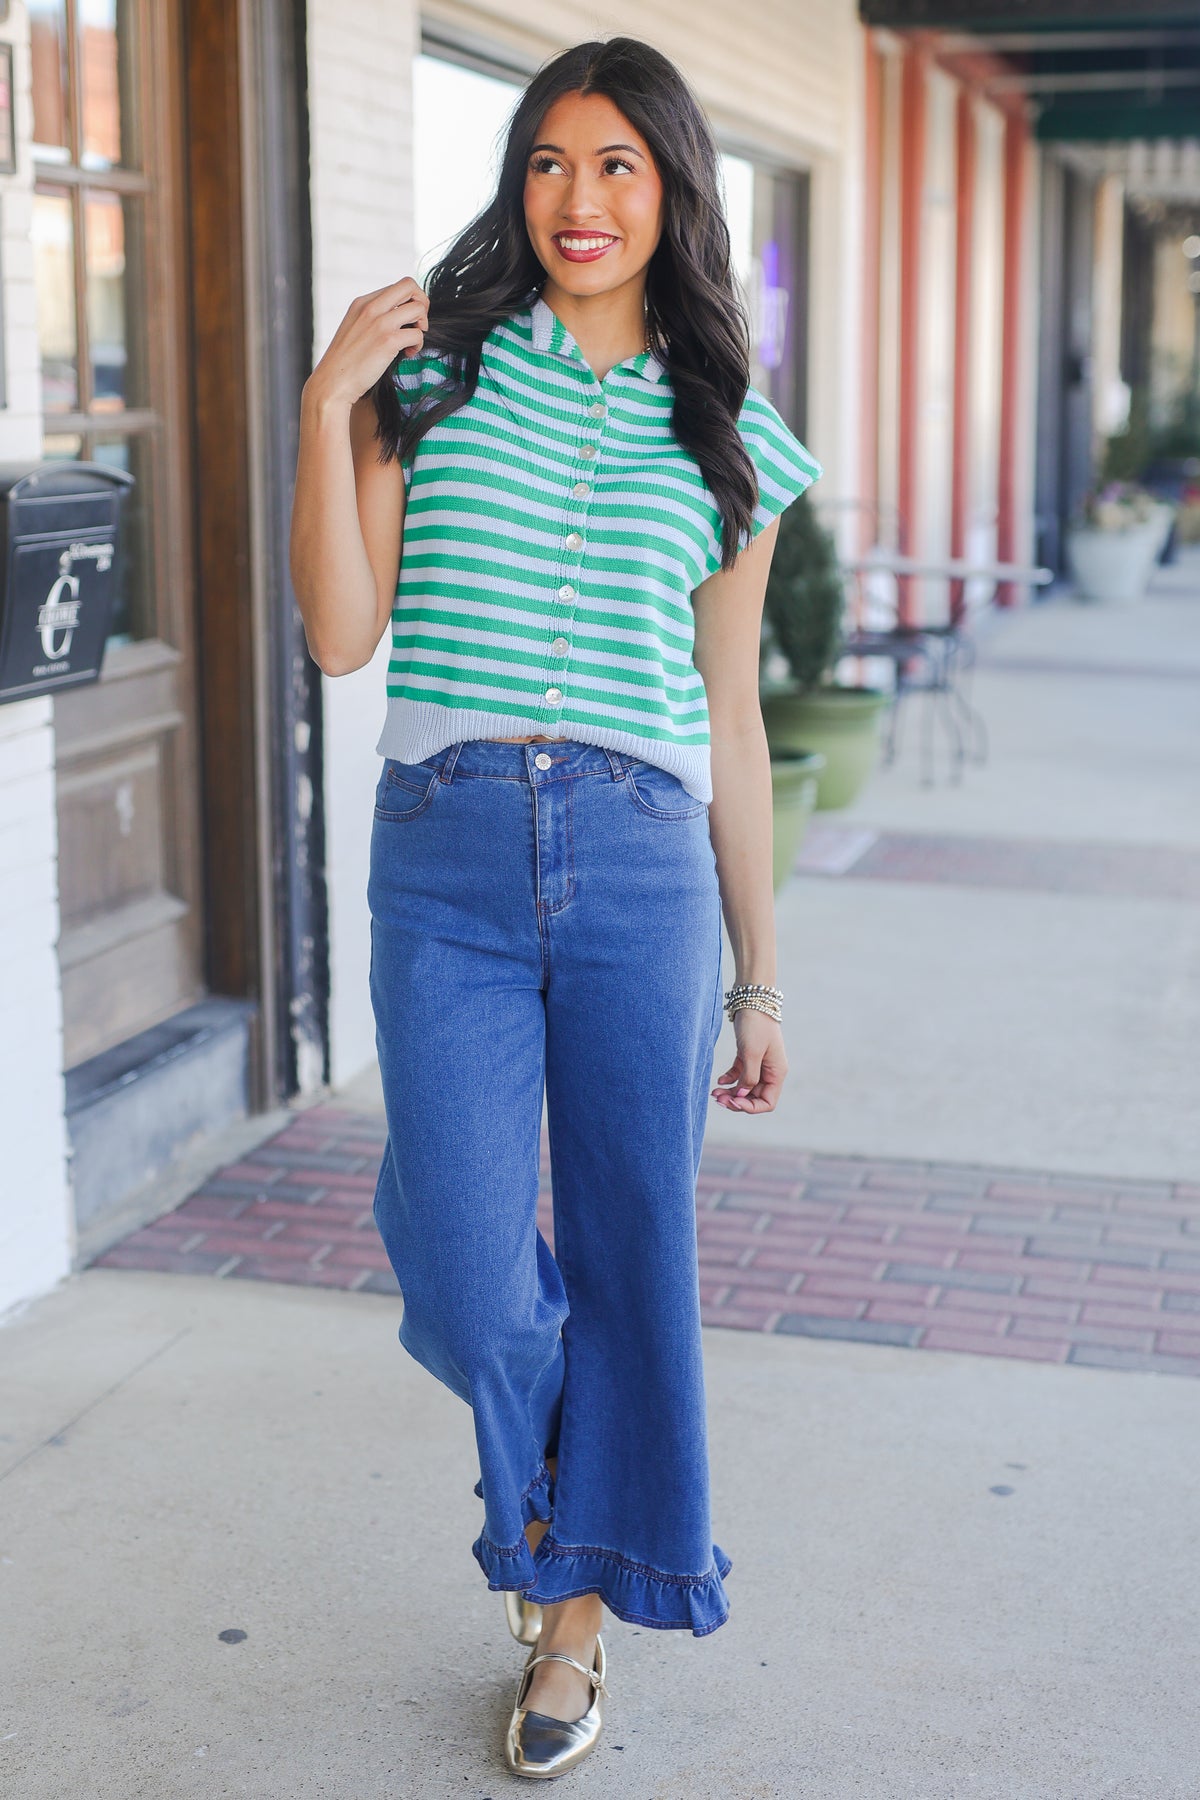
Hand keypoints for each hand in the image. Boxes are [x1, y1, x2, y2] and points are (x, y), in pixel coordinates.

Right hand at [303, 276, 428, 410]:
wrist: (332, 383)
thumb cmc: (344, 362)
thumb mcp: (354, 329)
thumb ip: (372, 318)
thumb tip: (396, 316)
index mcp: (362, 302)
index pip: (396, 286)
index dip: (408, 301)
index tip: (406, 320)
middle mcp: (370, 307)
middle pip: (410, 285)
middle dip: (422, 303)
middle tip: (418, 324)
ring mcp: (379, 323)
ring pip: (418, 308)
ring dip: (422, 326)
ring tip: (411, 342)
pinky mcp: (388, 341)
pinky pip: (417, 334)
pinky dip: (418, 345)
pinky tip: (407, 354)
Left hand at [711, 1008, 786, 1113]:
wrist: (752, 998)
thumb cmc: (755, 1025)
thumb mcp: (751, 1053)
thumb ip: (748, 1077)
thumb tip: (742, 1095)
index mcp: (777, 1073)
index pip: (767, 1102)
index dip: (750, 1107)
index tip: (732, 1101)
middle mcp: (770, 1071)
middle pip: (754, 1096)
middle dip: (736, 1100)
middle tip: (718, 1099)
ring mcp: (759, 1063)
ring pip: (745, 1087)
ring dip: (731, 1092)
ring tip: (714, 1093)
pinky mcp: (748, 1055)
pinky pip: (740, 1074)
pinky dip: (730, 1079)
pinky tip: (719, 1080)